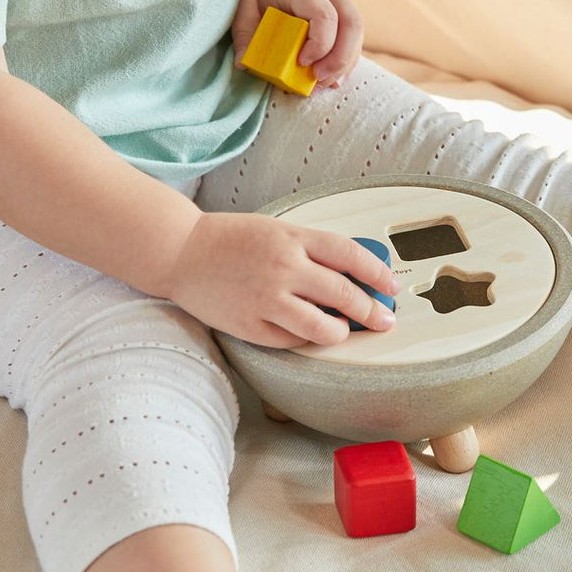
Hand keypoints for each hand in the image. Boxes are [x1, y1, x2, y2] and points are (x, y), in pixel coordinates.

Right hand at [163, 212, 400, 347]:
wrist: (181, 251)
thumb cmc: (230, 239)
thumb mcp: (276, 230)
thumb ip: (310, 249)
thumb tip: (351, 273)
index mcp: (293, 238)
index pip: (350, 255)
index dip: (377, 272)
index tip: (390, 285)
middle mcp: (284, 267)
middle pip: (344, 293)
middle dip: (372, 310)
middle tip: (384, 319)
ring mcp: (267, 299)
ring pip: (322, 327)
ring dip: (342, 331)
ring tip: (346, 330)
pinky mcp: (251, 325)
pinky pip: (292, 341)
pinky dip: (308, 340)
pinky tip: (312, 334)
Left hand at [232, 0, 362, 88]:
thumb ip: (244, 31)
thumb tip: (244, 65)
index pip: (323, 13)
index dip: (319, 42)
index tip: (302, 62)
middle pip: (351, 21)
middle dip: (340, 58)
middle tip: (318, 80)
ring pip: (358, 28)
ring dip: (347, 60)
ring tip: (326, 83)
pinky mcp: (345, 2)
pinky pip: (355, 32)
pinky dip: (348, 55)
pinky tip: (335, 74)